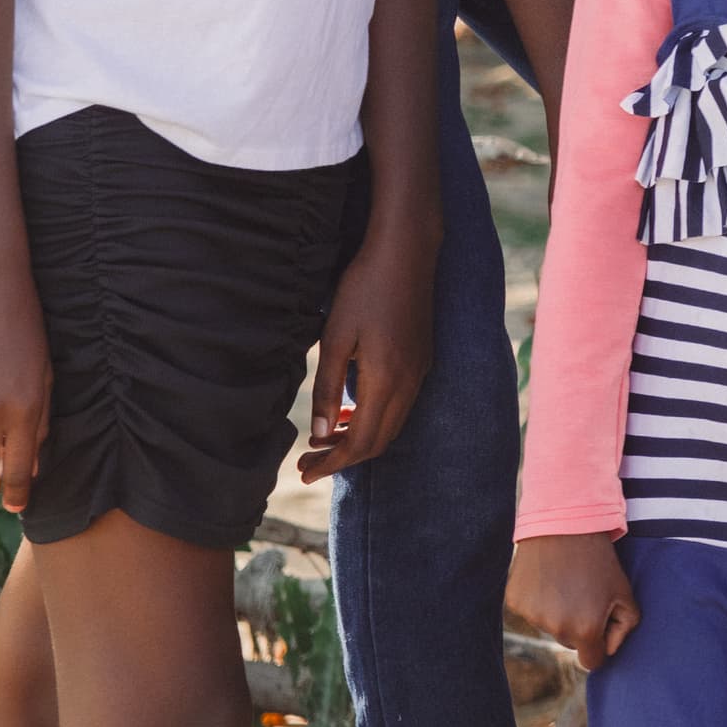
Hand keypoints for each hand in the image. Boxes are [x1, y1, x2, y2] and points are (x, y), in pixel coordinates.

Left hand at [297, 218, 433, 482]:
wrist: (407, 253)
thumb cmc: (365, 289)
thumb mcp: (336, 337)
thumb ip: (330, 388)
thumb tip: (322, 434)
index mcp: (387, 380)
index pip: (362, 442)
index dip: (334, 463)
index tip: (305, 473)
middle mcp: (410, 382)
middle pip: (380, 441)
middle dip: (344, 458)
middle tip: (308, 464)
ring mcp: (420, 371)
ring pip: (391, 425)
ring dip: (359, 440)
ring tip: (325, 442)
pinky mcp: (421, 359)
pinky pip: (400, 406)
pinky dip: (374, 420)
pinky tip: (351, 411)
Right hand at [507, 533, 639, 672]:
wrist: (565, 524)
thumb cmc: (600, 560)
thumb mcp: (624, 592)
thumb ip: (624, 627)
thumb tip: (608, 649)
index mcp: (585, 629)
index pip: (592, 662)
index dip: (599, 647)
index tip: (601, 631)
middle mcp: (556, 628)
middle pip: (570, 643)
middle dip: (579, 626)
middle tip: (585, 593)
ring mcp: (532, 616)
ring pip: (550, 626)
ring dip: (558, 611)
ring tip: (566, 581)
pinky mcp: (514, 603)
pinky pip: (531, 612)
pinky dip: (539, 600)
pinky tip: (548, 578)